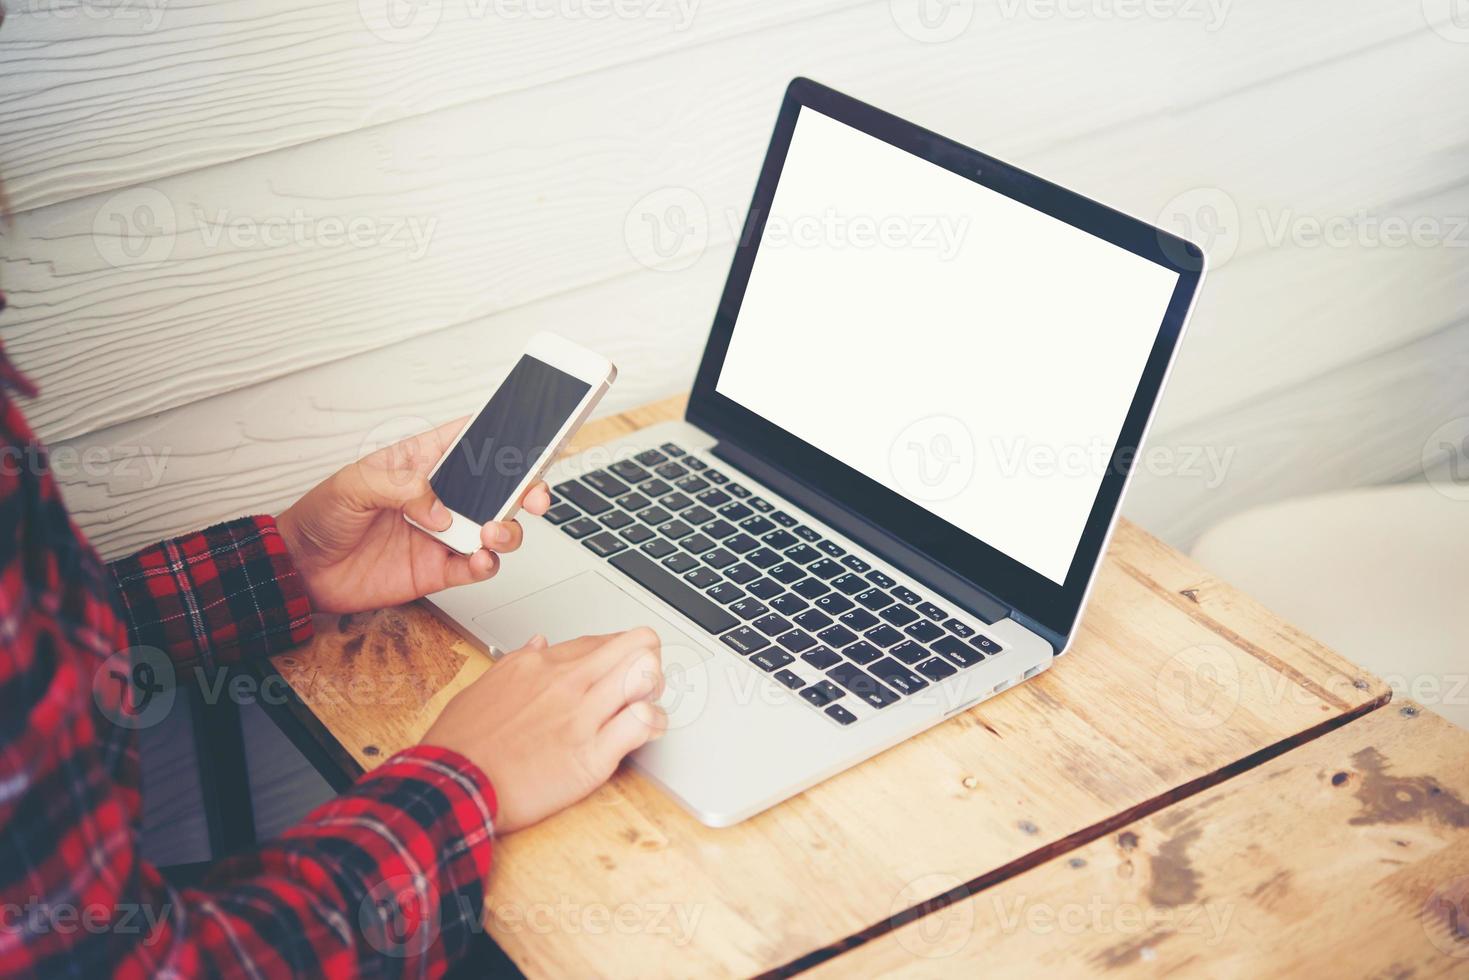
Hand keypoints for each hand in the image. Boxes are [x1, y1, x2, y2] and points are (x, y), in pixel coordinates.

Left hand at [276, 418, 550, 614]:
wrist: (301, 570)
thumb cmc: (321, 516)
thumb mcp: (353, 484)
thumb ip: (400, 487)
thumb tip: (439, 508)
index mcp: (422, 463)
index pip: (470, 441)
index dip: (501, 435)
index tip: (529, 434)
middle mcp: (440, 497)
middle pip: (498, 487)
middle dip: (525, 488)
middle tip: (533, 495)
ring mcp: (443, 534)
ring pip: (496, 527)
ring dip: (506, 529)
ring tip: (493, 532)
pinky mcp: (438, 569)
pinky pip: (476, 566)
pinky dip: (487, 564)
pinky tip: (480, 559)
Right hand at [422, 629, 667, 832]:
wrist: (449, 786)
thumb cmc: (460, 745)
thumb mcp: (484, 687)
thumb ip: (517, 662)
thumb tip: (539, 644)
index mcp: (541, 664)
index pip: (603, 640)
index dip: (619, 655)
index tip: (619, 670)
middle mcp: (567, 681)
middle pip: (637, 644)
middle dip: (649, 662)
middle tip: (642, 685)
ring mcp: (582, 715)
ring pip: (646, 674)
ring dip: (655, 690)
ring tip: (645, 706)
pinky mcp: (592, 754)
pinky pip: (643, 723)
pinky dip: (654, 725)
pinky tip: (646, 732)